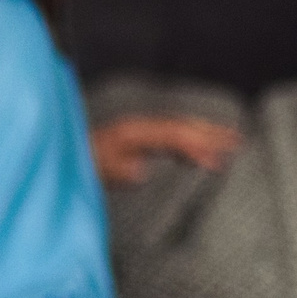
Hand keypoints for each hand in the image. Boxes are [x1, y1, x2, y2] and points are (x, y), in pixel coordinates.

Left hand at [90, 114, 241, 187]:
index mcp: (130, 132)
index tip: (217, 162)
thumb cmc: (77, 165)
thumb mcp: (94, 172)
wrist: (56, 157)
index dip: (197, 147)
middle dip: (211, 133)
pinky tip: (199, 147)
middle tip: (240, 141)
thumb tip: (140, 171)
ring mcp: (136, 129)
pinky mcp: (134, 136)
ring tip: (231, 139)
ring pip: (178, 127)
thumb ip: (116, 171)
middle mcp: (136, 126)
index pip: (173, 135)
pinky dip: (189, 138)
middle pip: (181, 125)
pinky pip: (169, 134)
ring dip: (204, 132)